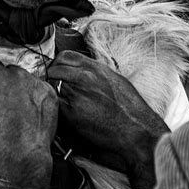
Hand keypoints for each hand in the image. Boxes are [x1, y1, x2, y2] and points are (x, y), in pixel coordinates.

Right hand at [0, 60, 57, 188]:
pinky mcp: (48, 92)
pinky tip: (31, 113)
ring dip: (21, 88)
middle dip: (5, 83)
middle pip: (8, 71)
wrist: (21, 151)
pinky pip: (41, 88)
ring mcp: (34, 82)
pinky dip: (37, 97)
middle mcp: (15, 73)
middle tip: (4, 104)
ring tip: (17, 111)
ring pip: (25, 79)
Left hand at [48, 51, 168, 188]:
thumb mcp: (114, 79)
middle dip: (51, 78)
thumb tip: (79, 68)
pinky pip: (53, 105)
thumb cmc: (130, 107)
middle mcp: (83, 78)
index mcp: (94, 68)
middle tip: (53, 88)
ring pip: (50, 86)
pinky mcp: (72, 114)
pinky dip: (54, 108)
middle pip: (53, 70)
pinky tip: (60, 113)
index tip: (57, 72)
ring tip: (57, 101)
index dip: (58, 64)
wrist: (138, 132)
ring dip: (51, 92)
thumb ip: (94, 71)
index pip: (64, 56)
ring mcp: (76, 95)